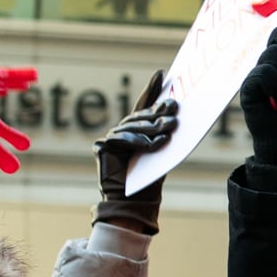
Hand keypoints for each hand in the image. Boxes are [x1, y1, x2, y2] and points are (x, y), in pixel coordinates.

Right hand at [93, 69, 177, 232]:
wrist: (134, 203)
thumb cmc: (149, 181)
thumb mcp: (161, 153)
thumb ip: (162, 134)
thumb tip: (175, 114)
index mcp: (136, 131)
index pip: (144, 106)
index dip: (151, 90)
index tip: (161, 74)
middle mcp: (121, 132)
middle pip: (141, 117)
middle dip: (158, 112)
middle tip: (175, 107)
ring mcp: (110, 139)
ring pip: (133, 127)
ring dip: (152, 128)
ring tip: (170, 127)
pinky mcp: (101, 148)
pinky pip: (121, 139)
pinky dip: (137, 142)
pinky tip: (151, 144)